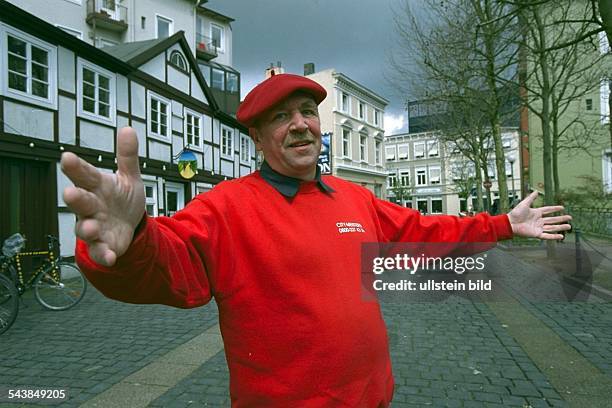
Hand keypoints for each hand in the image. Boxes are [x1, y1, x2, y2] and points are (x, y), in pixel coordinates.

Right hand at [61, 127, 144, 265]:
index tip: (67, 158)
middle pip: (80, 201)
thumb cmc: (122, 198)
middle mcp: (92, 206)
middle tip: (70, 193)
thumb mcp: (129, 177)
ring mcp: (95, 226)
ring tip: (91, 227)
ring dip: (87, 228)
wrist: (130, 225)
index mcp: (97, 186)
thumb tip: (128, 130)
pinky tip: (110, 256)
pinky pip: (101, 251)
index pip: (84, 174)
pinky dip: (104, 255)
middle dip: (75, 198)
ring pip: (85, 228)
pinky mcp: (104, 245)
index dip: (75, 167)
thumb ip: (127, 156)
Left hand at [507, 191, 571, 239]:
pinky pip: (547, 235)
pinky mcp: (537, 234)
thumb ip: (531, 198)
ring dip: (560, 227)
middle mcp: (538, 220)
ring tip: (569, 226)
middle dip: (561, 219)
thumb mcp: (524, 204)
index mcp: (536, 213)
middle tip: (570, 217)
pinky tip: (561, 236)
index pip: (548, 210)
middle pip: (552, 219)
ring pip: (552, 227)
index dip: (555, 209)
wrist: (510, 223)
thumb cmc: (515, 213)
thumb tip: (536, 191)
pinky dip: (554, 236)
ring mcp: (538, 227)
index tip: (562, 207)